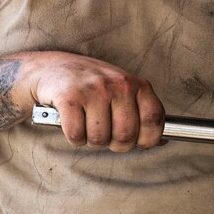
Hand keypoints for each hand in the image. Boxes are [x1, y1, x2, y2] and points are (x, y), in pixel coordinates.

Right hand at [27, 52, 164, 151]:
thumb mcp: (123, 90)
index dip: (148, 139)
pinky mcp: (69, 97)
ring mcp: (94, 90)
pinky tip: (73, 124)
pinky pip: (76, 136)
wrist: (53, 68)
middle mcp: (118, 84)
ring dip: (92, 141)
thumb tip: (161, 142)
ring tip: (88, 126)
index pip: (154, 119)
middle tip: (107, 136)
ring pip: (99, 139)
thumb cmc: (93, 85)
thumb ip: (142, 112)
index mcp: (137, 83)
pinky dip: (74, 138)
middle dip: (116, 145)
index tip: (139, 143)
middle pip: (125, 135)